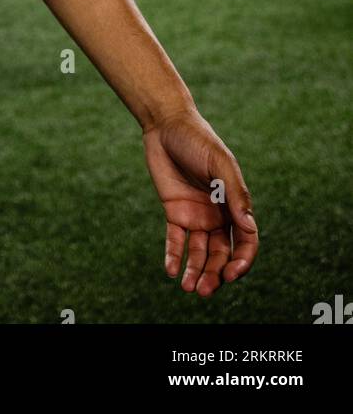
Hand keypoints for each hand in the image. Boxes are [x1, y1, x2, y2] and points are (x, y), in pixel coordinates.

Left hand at [142, 107, 258, 296]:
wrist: (166, 124)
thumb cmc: (198, 139)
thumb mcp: (219, 163)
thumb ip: (235, 193)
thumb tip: (249, 227)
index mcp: (234, 204)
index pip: (245, 241)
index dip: (242, 260)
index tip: (231, 274)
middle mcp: (217, 214)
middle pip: (222, 253)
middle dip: (216, 274)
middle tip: (204, 290)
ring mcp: (196, 214)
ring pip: (200, 252)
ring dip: (197, 271)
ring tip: (188, 288)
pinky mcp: (174, 211)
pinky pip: (176, 240)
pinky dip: (174, 256)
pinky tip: (171, 270)